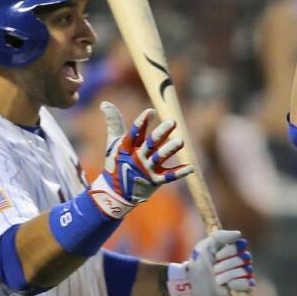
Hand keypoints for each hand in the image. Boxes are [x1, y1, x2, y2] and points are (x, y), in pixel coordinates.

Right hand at [86, 103, 192, 218]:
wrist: (116, 192)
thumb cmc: (116, 162)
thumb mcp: (114, 143)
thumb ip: (114, 122)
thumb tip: (105, 103)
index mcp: (127, 148)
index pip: (135, 133)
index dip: (142, 122)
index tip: (151, 111)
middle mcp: (138, 158)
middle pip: (150, 143)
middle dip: (160, 133)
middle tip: (172, 122)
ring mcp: (147, 170)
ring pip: (160, 158)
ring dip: (170, 149)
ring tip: (181, 141)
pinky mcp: (155, 181)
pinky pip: (169, 176)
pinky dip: (180, 172)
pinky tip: (191, 167)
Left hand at [167, 229, 255, 295]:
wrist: (193, 286)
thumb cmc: (198, 265)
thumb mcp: (205, 246)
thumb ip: (220, 236)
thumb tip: (239, 234)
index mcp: (234, 250)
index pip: (242, 245)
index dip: (229, 251)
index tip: (216, 256)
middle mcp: (241, 261)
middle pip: (244, 258)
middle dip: (225, 265)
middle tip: (214, 270)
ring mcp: (243, 275)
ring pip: (245, 271)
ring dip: (226, 276)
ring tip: (216, 280)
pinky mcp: (244, 289)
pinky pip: (248, 284)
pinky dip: (237, 284)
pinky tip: (228, 286)